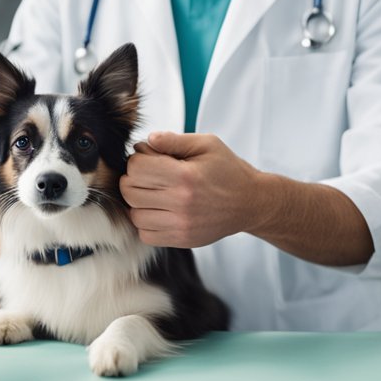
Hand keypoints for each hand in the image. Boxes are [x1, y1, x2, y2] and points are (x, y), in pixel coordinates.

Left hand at [120, 132, 265, 247]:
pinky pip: (145, 235)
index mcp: (185, 176)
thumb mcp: (206, 144)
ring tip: (154, 193)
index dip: (138, 159)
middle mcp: (181, 203)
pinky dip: (146, 222)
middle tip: (149, 175)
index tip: (150, 158)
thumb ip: (173, 140)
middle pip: (130, 191)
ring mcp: (180, 225)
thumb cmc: (228, 170)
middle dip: (133, 179)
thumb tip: (145, 141)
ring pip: (134, 214)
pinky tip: (159, 210)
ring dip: (138, 202)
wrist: (250, 203)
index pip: (136, 168)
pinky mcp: (181, 240)